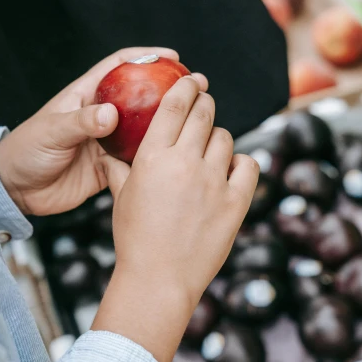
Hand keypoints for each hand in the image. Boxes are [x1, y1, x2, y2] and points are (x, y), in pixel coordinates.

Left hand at [0, 47, 206, 215]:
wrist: (17, 189)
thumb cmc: (26, 151)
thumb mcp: (51, 131)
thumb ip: (81, 122)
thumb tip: (111, 115)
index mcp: (86, 96)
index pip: (119, 66)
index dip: (146, 57)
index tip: (173, 57)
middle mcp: (102, 115)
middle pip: (141, 96)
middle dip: (168, 89)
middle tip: (196, 87)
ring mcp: (108, 140)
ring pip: (144, 128)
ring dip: (167, 123)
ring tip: (196, 120)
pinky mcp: (110, 166)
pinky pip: (138, 159)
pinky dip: (156, 156)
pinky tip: (176, 155)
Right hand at [92, 76, 258, 361]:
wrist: (159, 280)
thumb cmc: (135, 239)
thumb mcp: (120, 198)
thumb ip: (119, 169)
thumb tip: (112, 153)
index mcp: (154, 158)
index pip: (174, 106)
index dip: (185, 87)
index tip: (191, 80)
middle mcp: (186, 163)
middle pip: (204, 114)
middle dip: (205, 103)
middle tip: (205, 104)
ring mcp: (214, 182)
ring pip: (225, 138)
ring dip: (218, 138)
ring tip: (211, 149)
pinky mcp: (236, 203)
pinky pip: (249, 165)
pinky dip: (242, 164)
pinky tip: (232, 170)